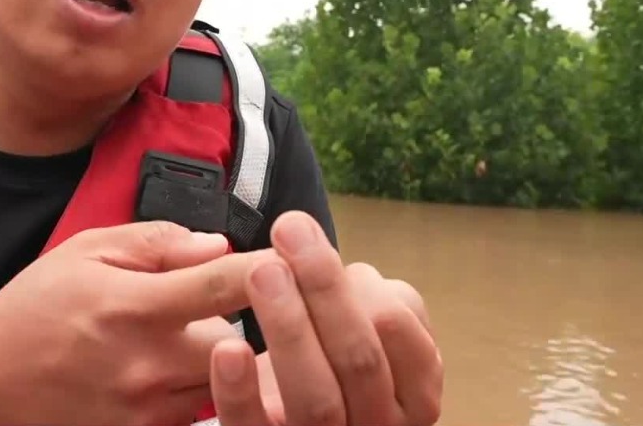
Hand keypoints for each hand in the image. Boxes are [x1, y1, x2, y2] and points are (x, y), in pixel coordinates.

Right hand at [0, 220, 276, 425]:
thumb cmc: (36, 308)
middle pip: (237, 342)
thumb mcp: (87, 250)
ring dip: (224, 359)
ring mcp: (145, 410)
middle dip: (238, 319)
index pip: (223, 285)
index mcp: (133, 307)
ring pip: (223, 383)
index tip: (299, 254)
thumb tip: (219, 245)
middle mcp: (145, 364)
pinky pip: (197, 414)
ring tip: (200, 338)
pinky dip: (201, 392)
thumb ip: (158, 242)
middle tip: (218, 304)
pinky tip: (179, 371)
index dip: (270, 268)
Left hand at [208, 211, 442, 425]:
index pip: (399, 331)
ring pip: (319, 396)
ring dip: (290, 328)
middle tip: (289, 235)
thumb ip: (368, 299)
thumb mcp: (366, 330)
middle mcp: (381, 425)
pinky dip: (240, 393)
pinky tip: (228, 349)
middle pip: (360, 359)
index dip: (361, 283)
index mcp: (414, 391)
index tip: (316, 241)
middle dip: (324, 290)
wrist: (291, 416)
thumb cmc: (333, 365)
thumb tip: (335, 263)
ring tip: (261, 272)